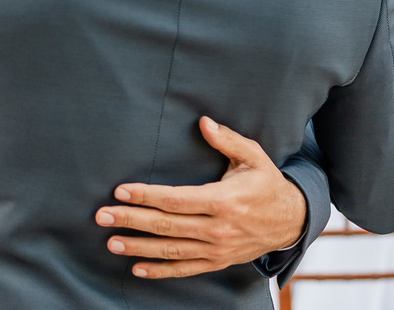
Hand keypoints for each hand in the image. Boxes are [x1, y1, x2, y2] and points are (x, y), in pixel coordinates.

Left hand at [95, 116, 307, 278]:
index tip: (121, 191)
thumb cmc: (267, 183)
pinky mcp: (218, 262)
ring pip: (171, 250)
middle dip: (131, 220)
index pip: (175, 199)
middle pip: (166, 226)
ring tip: (111, 242)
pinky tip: (137, 268)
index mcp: (223, 200)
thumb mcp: (253, 156)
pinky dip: (160, 271)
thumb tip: (204, 122)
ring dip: (138, 247)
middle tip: (102, 216)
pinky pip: (185, 269)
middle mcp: (218, 228)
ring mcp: (217, 249)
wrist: (291, 220)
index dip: (146, 196)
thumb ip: (227, 140)